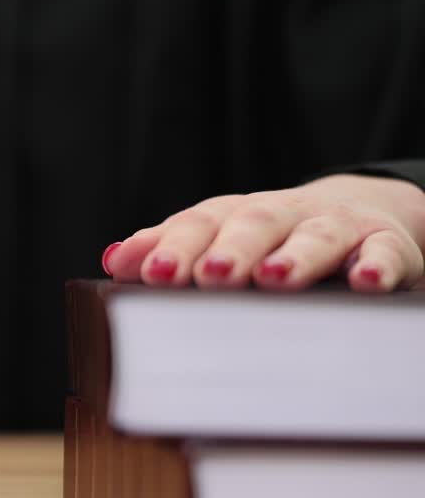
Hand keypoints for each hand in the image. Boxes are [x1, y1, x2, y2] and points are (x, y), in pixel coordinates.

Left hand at [101, 174, 424, 291]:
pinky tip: (364, 284)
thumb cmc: (271, 240)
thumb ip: (169, 250)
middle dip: (228, 250)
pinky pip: (384, 254)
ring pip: (315, 236)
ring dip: (294, 256)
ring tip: (273, 278)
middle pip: (252, 224)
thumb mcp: (221, 239)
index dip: (174, 247)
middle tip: (208, 277)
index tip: (150, 273)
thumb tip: (113, 259)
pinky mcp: (384, 244)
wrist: (361, 213)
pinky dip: (376, 267)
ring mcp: (334, 227)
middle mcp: (281, 214)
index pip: (199, 224)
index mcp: (234, 214)